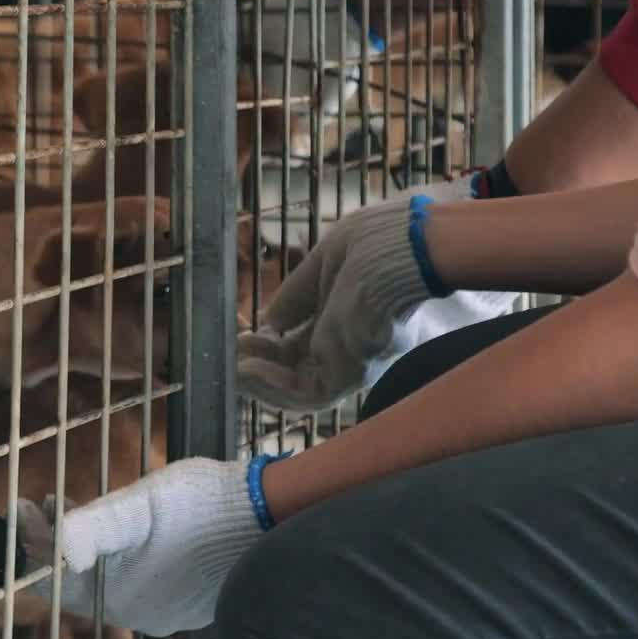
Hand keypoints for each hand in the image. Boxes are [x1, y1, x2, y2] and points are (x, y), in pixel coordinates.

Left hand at [19, 458, 260, 637]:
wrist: (267, 515)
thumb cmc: (201, 506)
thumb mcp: (139, 504)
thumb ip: (93, 523)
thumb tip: (57, 543)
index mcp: (119, 597)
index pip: (57, 574)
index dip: (35, 538)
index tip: (24, 505)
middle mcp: (140, 613)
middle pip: (83, 577)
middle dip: (63, 538)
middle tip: (51, 502)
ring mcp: (170, 609)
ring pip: (115, 577)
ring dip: (96, 544)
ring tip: (86, 506)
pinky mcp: (195, 598)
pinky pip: (147, 578)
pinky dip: (129, 553)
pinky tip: (136, 529)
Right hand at [238, 182, 518, 411]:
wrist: (409, 245)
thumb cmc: (379, 244)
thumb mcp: (323, 266)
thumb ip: (296, 297)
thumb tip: (266, 322)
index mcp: (344, 321)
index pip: (299, 347)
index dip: (267, 347)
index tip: (240, 339)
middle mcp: (349, 350)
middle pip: (295, 374)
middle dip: (257, 369)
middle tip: (228, 359)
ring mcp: (351, 365)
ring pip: (296, 392)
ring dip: (259, 384)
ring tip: (231, 368)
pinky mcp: (350, 373)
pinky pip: (303, 395)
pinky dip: (271, 386)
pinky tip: (244, 369)